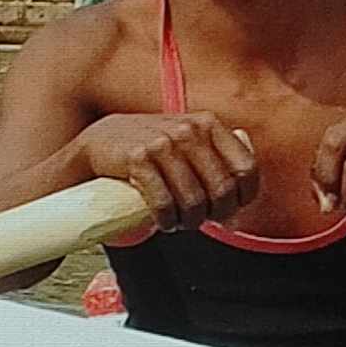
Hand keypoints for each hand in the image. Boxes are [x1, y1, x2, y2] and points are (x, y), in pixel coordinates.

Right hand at [78, 112, 257, 232]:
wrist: (99, 144)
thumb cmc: (149, 151)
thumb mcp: (187, 142)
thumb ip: (219, 158)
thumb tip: (244, 197)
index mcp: (208, 124)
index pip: (246, 169)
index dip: (242, 199)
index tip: (227, 211)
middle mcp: (188, 129)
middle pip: (222, 190)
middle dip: (213, 215)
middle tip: (198, 220)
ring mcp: (162, 142)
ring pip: (194, 201)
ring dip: (187, 221)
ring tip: (177, 222)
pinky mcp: (137, 158)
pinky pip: (163, 202)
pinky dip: (166, 220)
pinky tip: (162, 221)